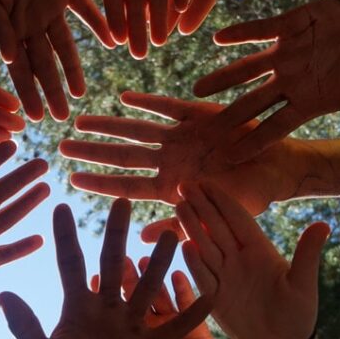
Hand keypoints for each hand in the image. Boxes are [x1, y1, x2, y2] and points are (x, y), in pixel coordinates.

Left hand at [0, 200, 212, 338]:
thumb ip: (25, 326)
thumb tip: (2, 293)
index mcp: (76, 309)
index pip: (70, 264)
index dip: (65, 237)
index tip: (60, 206)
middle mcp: (105, 310)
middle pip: (112, 264)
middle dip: (116, 234)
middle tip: (122, 202)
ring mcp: (130, 326)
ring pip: (147, 286)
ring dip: (159, 261)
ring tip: (171, 233)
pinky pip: (175, 325)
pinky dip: (192, 310)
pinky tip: (210, 291)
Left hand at [60, 92, 288, 242]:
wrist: (279, 169)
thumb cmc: (250, 200)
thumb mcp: (214, 218)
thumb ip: (178, 226)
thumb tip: (142, 240)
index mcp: (170, 187)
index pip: (126, 185)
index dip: (98, 181)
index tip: (71, 178)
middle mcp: (169, 161)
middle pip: (122, 156)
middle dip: (92, 152)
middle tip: (61, 147)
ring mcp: (180, 138)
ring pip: (137, 130)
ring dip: (109, 126)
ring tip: (80, 121)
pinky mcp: (198, 116)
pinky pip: (168, 107)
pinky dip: (148, 102)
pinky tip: (125, 98)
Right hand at [177, 181, 329, 338]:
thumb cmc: (298, 314)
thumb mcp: (304, 282)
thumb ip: (307, 253)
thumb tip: (324, 224)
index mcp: (259, 249)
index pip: (237, 218)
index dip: (221, 200)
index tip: (205, 181)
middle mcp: (239, 258)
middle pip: (216, 227)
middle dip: (200, 206)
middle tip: (183, 185)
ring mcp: (225, 276)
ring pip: (205, 246)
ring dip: (192, 228)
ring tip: (179, 207)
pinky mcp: (216, 297)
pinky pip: (203, 276)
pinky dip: (194, 262)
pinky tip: (183, 246)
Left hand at [194, 0, 339, 160]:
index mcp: (307, 102)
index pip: (276, 127)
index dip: (255, 142)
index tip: (231, 157)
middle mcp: (290, 81)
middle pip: (252, 103)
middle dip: (228, 117)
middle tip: (201, 132)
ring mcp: (286, 54)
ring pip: (247, 69)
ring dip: (223, 78)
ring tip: (197, 89)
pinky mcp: (289, 26)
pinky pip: (261, 30)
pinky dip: (243, 33)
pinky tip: (219, 38)